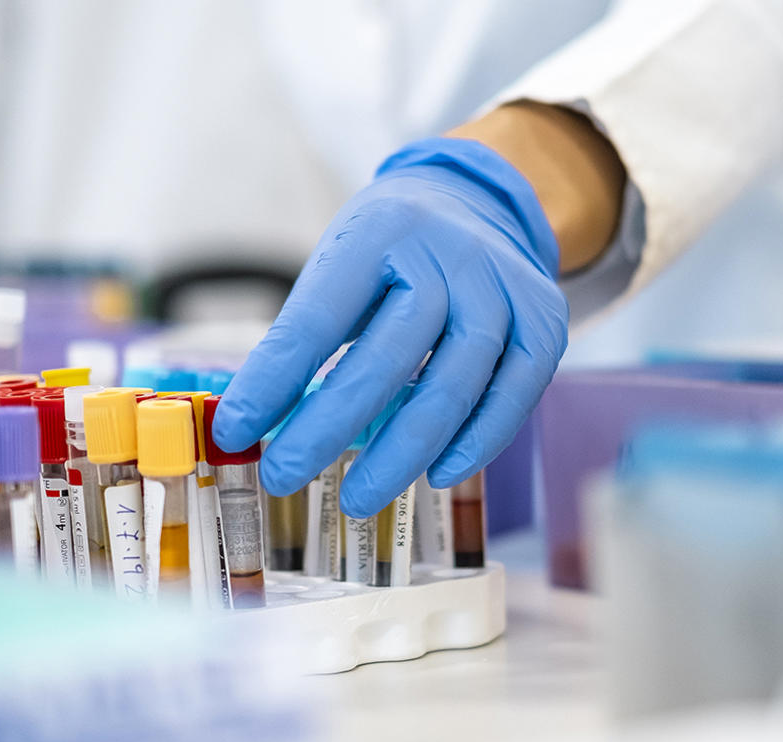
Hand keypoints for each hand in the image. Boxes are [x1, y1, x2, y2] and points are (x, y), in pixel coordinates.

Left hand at [213, 137, 568, 516]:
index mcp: (378, 231)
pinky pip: (514, 393)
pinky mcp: (544, 318)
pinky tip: (437, 474)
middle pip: (388, 357)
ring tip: (356, 496)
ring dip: (402, 452)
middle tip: (284, 475)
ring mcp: (503, 285)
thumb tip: (254, 424)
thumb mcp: (340, 268)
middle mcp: (448, 253)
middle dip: (329, 428)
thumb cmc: (389, 254)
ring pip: (455, 384)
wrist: (474, 204)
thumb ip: (306, 339)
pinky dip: (477, 442)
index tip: (237, 430)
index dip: (274, 380)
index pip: (318, 318)